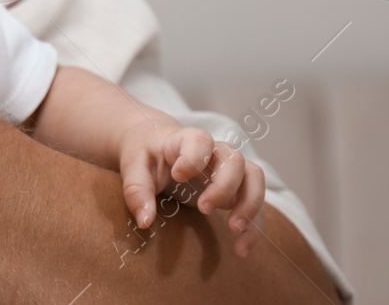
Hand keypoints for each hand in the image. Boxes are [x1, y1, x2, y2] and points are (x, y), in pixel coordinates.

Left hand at [118, 122, 265, 256]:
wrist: (157, 148)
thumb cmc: (146, 156)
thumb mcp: (132, 167)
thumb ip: (136, 190)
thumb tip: (145, 221)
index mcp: (186, 139)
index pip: (199, 141)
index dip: (193, 157)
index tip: (178, 176)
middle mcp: (214, 151)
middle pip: (234, 160)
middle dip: (224, 186)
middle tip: (204, 208)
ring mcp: (229, 169)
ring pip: (254, 177)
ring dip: (250, 204)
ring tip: (235, 230)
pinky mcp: (236, 188)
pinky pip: (255, 201)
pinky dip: (255, 224)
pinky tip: (241, 249)